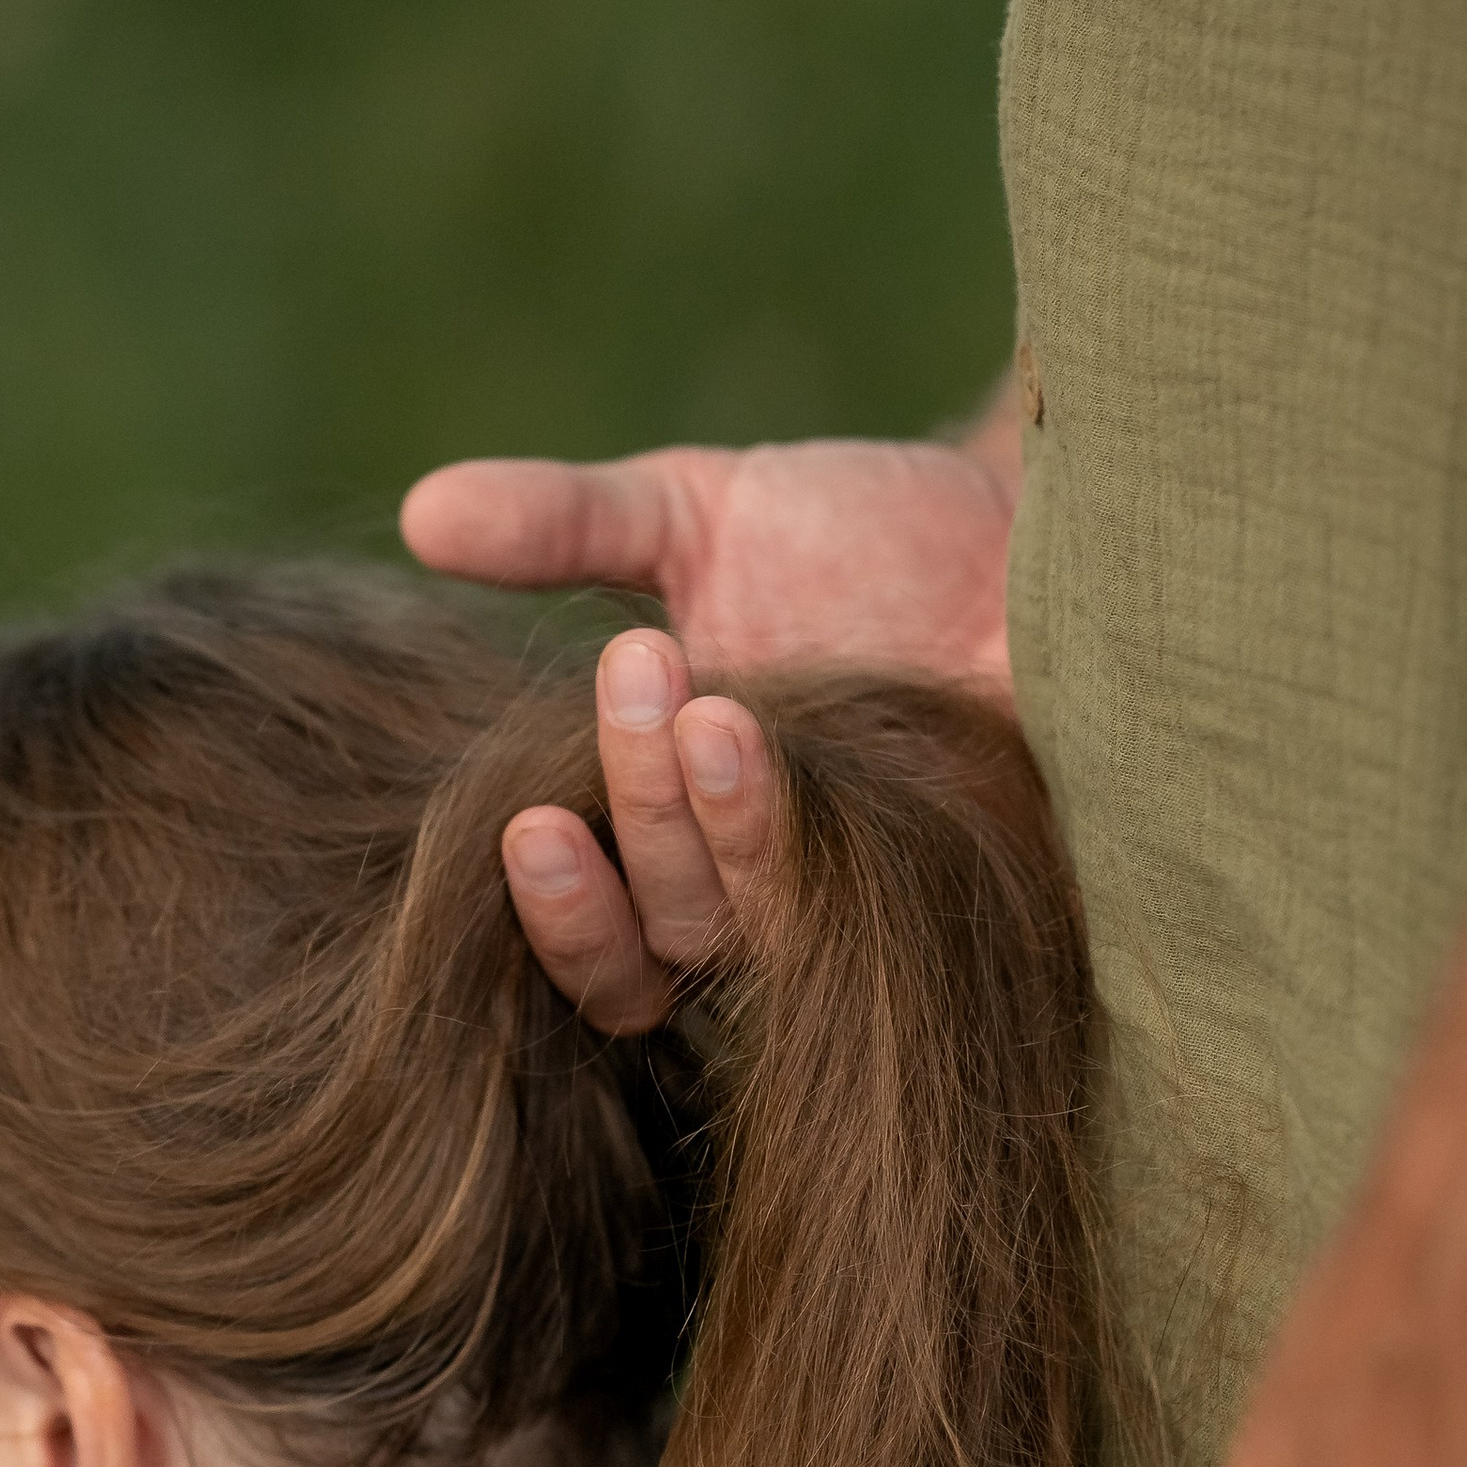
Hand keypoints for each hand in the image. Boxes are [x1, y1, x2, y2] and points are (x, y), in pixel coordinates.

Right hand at [401, 420, 1018, 1027]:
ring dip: (727, 824)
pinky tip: (821, 741)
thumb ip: (562, 525)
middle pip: (677, 941)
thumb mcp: (696, 513)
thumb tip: (420, 512)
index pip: (609, 953)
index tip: (531, 828)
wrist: (1046, 515)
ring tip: (719, 700)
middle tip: (642, 669)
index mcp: (685, 847)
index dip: (562, 918)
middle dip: (640, 814)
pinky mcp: (986, 890)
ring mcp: (883, 906)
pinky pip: (905, 914)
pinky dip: (839, 837)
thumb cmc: (867, 534)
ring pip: (772, 930)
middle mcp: (777, 901)